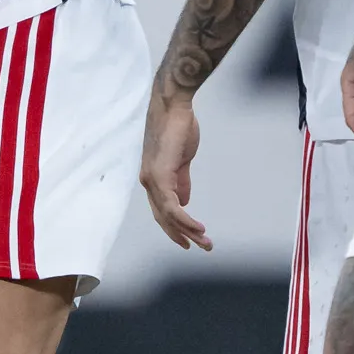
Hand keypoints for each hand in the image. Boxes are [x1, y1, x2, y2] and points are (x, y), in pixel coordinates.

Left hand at [139, 91, 212, 249]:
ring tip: (205, 242)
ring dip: (188, 231)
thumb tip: (184, 201)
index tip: (189, 239)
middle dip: (182, 235)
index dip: (174, 226)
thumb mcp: (181, 159)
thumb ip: (181, 180)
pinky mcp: (159, 175)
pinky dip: (185, 220)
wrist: (173, 106)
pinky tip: (198, 228)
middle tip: (202, 247)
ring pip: (168, 216)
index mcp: (153, 177)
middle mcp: (148, 181)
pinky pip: (172, 206)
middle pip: (163, 218)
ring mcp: (152, 179)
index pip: (162, 210)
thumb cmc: (177, 127)